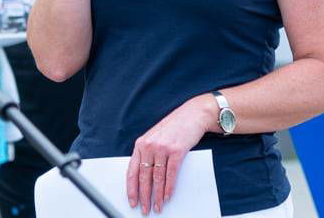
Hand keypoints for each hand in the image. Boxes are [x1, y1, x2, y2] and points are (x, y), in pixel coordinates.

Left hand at [126, 95, 212, 214]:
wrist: (192, 114)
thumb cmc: (174, 127)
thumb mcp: (155, 137)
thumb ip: (147, 153)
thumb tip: (144, 177)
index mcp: (141, 144)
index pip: (131, 170)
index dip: (131, 188)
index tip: (132, 201)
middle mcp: (149, 146)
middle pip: (143, 177)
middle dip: (144, 196)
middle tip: (144, 209)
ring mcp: (162, 148)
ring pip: (156, 178)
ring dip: (157, 195)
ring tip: (157, 206)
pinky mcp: (176, 151)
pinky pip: (170, 174)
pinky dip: (169, 188)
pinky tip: (167, 196)